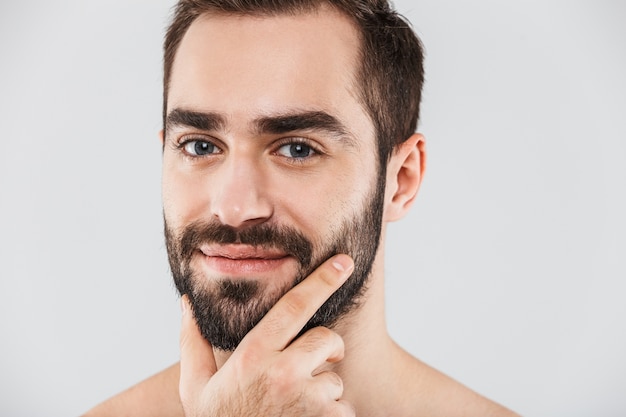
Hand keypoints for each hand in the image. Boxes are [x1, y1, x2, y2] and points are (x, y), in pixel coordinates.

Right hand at [179, 254, 355, 416]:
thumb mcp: (196, 389)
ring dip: (322, 392)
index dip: (321, 281)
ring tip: (293, 411)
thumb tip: (186, 304)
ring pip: (335, 379)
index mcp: (253, 357)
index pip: (294, 308)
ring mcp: (310, 401)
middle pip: (327, 340)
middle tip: (305, 370)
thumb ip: (192, 343)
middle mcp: (284, 373)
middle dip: (324, 351)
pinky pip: (343, 409)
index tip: (343, 263)